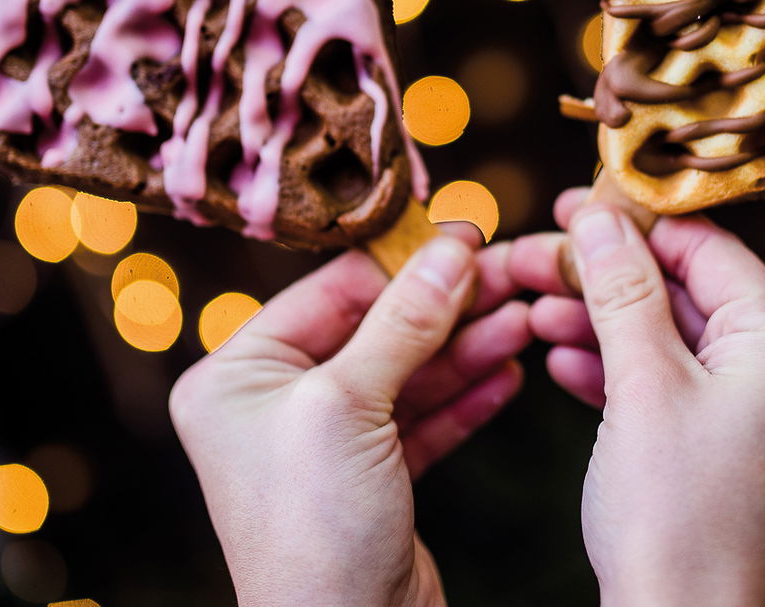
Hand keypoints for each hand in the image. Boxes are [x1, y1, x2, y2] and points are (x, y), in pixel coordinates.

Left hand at [169, 227, 546, 606]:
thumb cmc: (313, 531)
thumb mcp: (349, 406)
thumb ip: (403, 321)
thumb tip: (452, 249)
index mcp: (236, 376)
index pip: (327, 291)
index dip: (401, 260)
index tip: (465, 233)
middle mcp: (272, 406)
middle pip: (374, 328)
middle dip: (446, 304)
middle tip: (512, 271)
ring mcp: (322, 444)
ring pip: (406, 373)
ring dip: (468, 345)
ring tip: (528, 315)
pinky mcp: (371, 480)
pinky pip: (421, 420)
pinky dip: (465, 396)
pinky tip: (509, 372)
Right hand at [514, 189, 764, 606]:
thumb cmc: (673, 521)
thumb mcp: (639, 384)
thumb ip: (621, 288)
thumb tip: (600, 217)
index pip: (710, 250)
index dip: (633, 224)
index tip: (570, 209)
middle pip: (695, 297)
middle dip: (610, 281)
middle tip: (538, 263)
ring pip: (686, 349)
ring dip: (611, 328)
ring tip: (539, 316)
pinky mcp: (750, 463)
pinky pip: (690, 397)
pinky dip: (632, 379)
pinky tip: (569, 367)